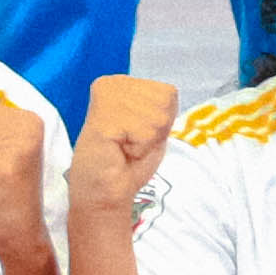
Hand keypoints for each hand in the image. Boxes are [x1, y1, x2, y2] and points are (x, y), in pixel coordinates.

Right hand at [76, 73, 179, 219]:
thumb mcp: (151, 124)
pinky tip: (120, 151)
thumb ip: (161, 104)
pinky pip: (146, 131)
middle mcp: (111, 83)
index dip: (162, 122)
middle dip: (156, 130)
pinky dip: (140, 148)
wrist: (104, 192)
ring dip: (147, 140)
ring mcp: (106, 99)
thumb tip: (171, 92)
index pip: (169, 92)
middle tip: (131, 143)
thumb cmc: (127, 162)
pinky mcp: (103, 119)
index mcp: (120, 82)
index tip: (138, 134)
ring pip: (158, 116)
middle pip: (165, 102)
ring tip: (125, 146)